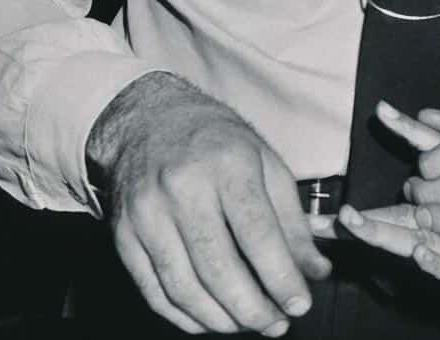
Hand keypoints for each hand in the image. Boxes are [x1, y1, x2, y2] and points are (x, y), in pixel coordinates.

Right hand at [87, 73, 330, 335]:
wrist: (147, 119)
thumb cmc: (217, 141)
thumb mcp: (266, 163)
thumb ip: (293, 220)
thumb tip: (316, 271)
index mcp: (227, 165)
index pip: (257, 234)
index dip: (280, 277)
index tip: (300, 304)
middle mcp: (182, 189)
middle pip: (218, 267)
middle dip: (252, 308)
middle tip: (276, 325)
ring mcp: (146, 214)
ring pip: (183, 286)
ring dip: (220, 318)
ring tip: (249, 325)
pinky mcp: (123, 235)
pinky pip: (153, 290)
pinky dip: (183, 315)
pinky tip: (210, 321)